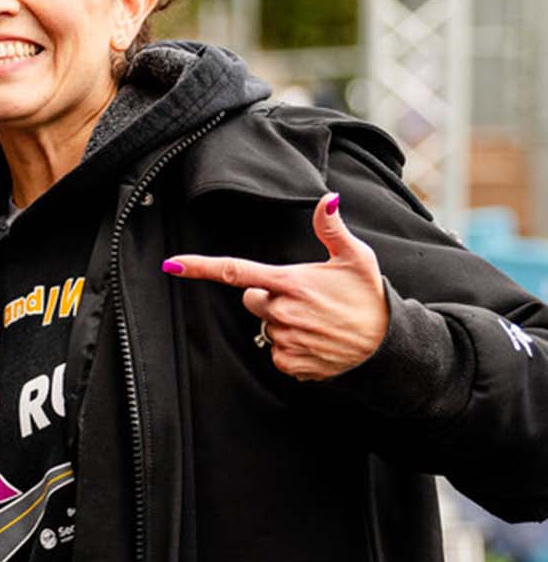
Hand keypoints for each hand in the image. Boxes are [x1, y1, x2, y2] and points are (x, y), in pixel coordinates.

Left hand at [163, 193, 388, 380]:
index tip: (172, 264)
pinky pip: (277, 354)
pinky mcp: (292, 363)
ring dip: (284, 324)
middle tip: (306, 298)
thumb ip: (332, 228)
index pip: (236, 271)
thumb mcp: (355, 258)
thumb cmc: (369, 296)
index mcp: (291, 282)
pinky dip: (292, 349)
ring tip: (317, 321)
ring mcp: (287, 339)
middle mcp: (284, 311)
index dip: (200, 267)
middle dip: (270, 297)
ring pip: (267, 327)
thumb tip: (327, 198)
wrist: (389, 344)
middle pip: (253, 300)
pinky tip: (317, 342)